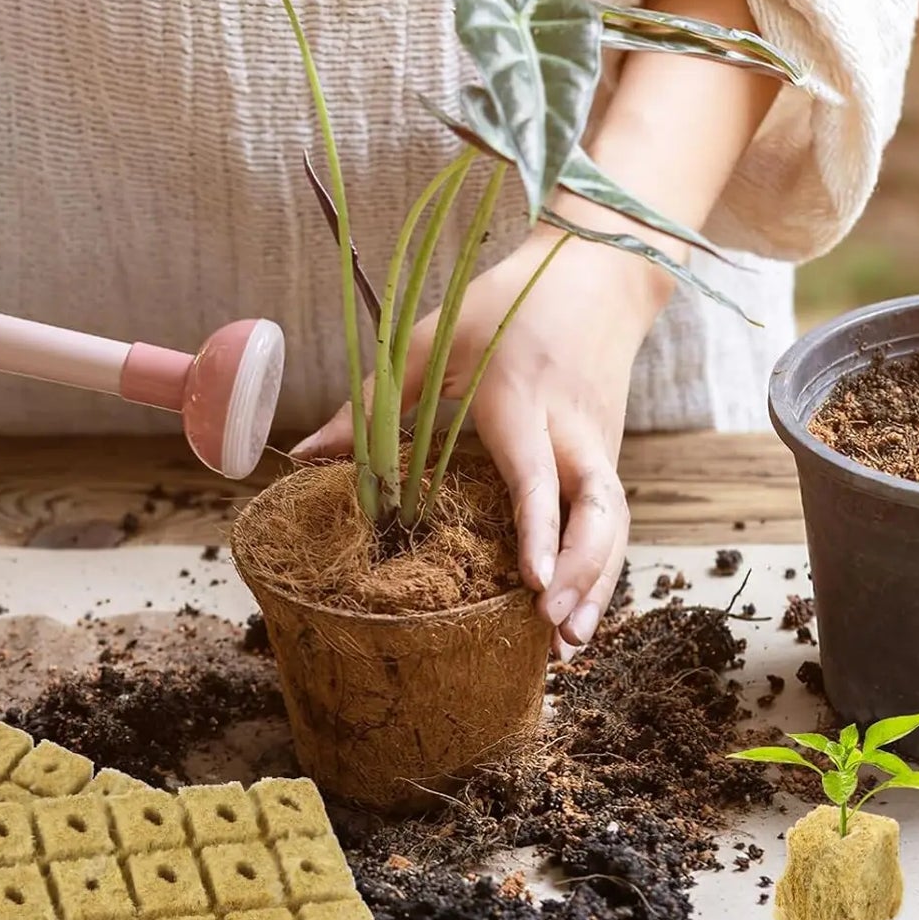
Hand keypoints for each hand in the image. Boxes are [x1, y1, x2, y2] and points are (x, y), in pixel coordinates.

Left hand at [294, 229, 663, 654]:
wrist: (595, 274)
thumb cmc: (502, 306)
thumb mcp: (428, 339)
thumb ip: (371, 403)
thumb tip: (303, 459)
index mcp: (521, 396)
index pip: (537, 474)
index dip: (538, 530)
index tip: (534, 583)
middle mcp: (572, 427)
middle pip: (599, 509)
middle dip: (583, 573)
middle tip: (552, 628)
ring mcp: (601, 442)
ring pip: (615, 522)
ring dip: (598, 582)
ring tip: (568, 645)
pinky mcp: (610, 452)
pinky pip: (612, 517)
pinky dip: (599, 566)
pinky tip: (573, 609)